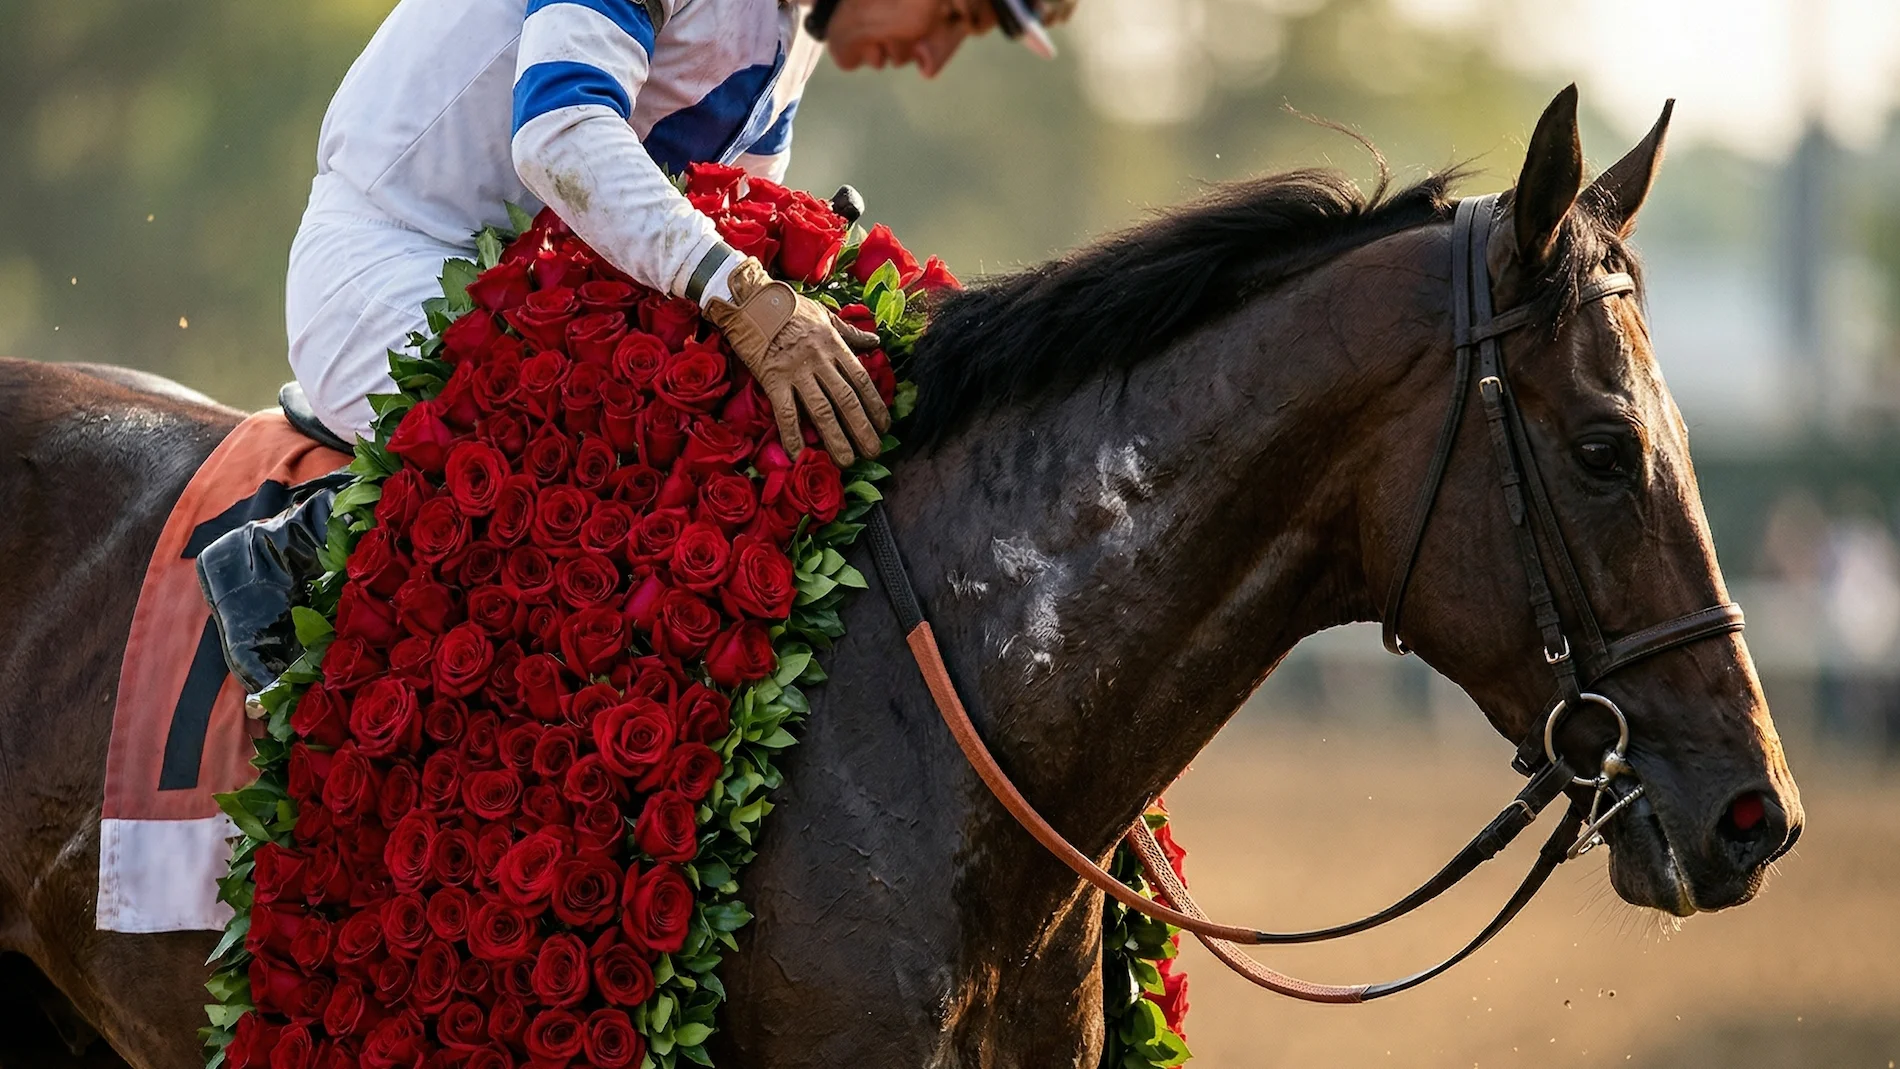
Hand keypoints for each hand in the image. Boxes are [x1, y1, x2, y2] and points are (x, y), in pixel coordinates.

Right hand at [703, 258, 890, 466]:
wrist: (751, 299)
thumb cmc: (788, 307)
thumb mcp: (824, 315)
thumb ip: (850, 332)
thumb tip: (875, 341)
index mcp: (834, 345)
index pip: (861, 380)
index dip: (875, 406)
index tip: (886, 427)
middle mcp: (820, 360)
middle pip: (846, 400)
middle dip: (863, 429)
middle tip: (874, 452)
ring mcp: (796, 371)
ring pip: (821, 411)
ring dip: (836, 439)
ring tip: (847, 461)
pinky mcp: (772, 379)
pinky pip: (785, 412)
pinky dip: (792, 436)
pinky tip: (799, 454)